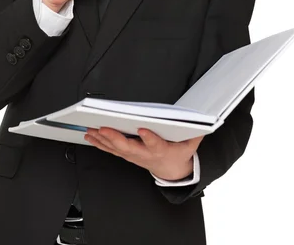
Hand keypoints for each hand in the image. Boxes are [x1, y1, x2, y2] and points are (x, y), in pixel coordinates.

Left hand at [84, 127, 203, 180]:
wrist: (172, 171)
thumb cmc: (178, 154)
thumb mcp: (190, 146)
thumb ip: (195, 134)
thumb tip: (203, 123)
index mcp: (161, 150)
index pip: (155, 144)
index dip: (149, 138)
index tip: (143, 130)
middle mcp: (144, 154)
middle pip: (129, 147)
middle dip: (115, 138)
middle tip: (104, 128)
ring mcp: (134, 156)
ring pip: (116, 149)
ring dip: (102, 140)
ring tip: (91, 130)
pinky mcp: (127, 155)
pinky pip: (111, 150)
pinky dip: (100, 143)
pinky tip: (90, 136)